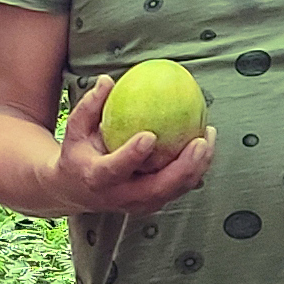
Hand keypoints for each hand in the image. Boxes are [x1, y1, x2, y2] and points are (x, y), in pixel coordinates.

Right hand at [54, 71, 212, 214]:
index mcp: (96, 178)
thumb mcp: (75, 129)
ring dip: (196, 168)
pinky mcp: (151, 204)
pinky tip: (206, 144)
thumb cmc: (77, 153)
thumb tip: (107, 80)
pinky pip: (178, 189)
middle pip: (156, 189)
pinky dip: (195, 169)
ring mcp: (137, 204)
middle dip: (182, 168)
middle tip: (200, 141)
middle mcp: (119, 196)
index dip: (132, 155)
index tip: (150, 136)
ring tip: (208, 137)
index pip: (115, 169)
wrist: (75, 190)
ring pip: (173, 191)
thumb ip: (90, 106)